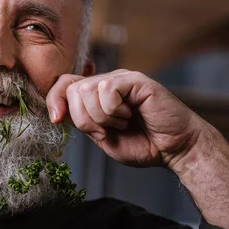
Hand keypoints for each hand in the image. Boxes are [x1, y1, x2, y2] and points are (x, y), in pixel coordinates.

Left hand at [46, 69, 208, 169]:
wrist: (174, 149)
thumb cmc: (143, 144)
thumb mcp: (101, 137)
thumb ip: (81, 122)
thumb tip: (57, 110)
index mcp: (97, 94)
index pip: (64, 84)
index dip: (54, 100)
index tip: (56, 119)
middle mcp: (108, 81)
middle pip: (72, 89)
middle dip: (83, 118)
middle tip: (106, 130)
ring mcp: (122, 78)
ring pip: (87, 90)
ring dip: (101, 116)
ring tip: (121, 123)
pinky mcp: (136, 80)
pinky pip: (107, 89)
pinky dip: (113, 110)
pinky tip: (129, 115)